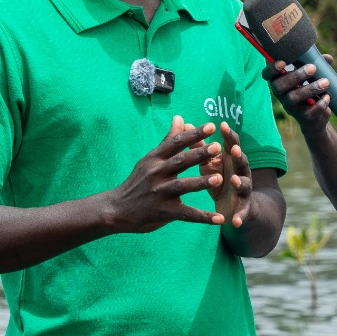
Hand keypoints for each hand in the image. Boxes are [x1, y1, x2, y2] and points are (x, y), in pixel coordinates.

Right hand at [103, 118, 224, 232]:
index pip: (176, 143)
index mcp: (155, 158)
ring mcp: (159, 193)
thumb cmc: (138, 182)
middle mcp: (156, 173)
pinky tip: (219, 218)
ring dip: (200, 182)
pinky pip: (186, 214)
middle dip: (199, 154)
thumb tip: (180, 117)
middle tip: (217, 147)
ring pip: (182, 186)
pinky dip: (203, 217)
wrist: (117, 209)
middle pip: (180, 161)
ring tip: (218, 179)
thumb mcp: (150, 159)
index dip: (194, 134)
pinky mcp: (163, 211)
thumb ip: (168, 141)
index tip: (212, 126)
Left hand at [194, 120, 252, 228]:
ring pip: (245, 185)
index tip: (222, 125)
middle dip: (239, 155)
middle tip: (234, 149)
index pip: (232, 145)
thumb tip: (187, 124)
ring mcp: (244, 192)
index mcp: (232, 162)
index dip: (228, 136)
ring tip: (235, 180)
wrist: (238, 208)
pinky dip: (240, 217)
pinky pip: (243, 214)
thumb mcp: (210, 164)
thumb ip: (200, 146)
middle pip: (242, 162)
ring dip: (241, 182)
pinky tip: (235, 222)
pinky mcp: (244, 210)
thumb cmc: (220, 180)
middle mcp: (241, 173)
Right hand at [266, 57, 334, 134]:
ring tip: (325, 82)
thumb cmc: (311, 88)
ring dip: (310, 89)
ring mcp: (290, 107)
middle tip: (312, 68)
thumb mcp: (313, 75)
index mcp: (279, 81)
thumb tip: (327, 58)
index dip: (271, 69)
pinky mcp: (303, 117)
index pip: (266, 75)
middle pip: (279, 86)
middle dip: (295, 76)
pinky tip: (327, 96)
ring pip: (293, 98)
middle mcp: (281, 95)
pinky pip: (309, 112)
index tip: (283, 62)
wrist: (316, 117)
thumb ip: (318, 64)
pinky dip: (320, 104)